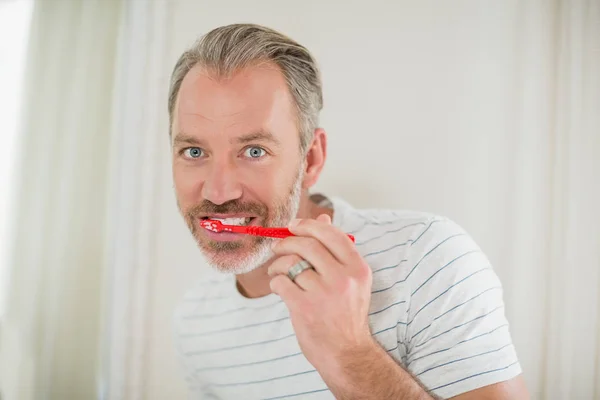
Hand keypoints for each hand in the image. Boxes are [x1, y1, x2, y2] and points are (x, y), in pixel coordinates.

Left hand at [268, 214, 374, 373]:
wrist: (347, 354)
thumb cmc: (346, 315)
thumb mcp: (351, 281)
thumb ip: (336, 250)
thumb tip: (322, 216)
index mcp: (357, 268)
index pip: (331, 233)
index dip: (308, 225)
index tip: (293, 226)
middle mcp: (343, 277)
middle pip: (307, 244)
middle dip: (286, 242)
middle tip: (277, 247)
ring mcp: (324, 293)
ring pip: (290, 263)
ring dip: (278, 265)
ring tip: (277, 272)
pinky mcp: (305, 307)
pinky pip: (281, 282)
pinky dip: (275, 283)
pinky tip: (280, 289)